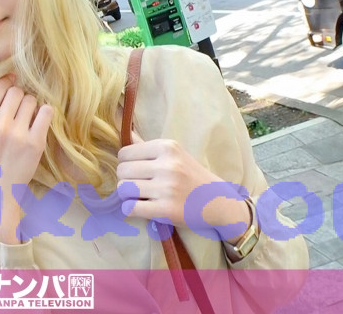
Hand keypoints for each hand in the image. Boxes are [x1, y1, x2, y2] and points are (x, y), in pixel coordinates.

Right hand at [0, 74, 53, 242]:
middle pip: (16, 92)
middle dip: (19, 98)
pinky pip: (46, 112)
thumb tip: (9, 83)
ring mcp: (17, 133)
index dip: (8, 82)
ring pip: (31, 100)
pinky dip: (45, 113)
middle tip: (19, 111)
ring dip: (31, 107)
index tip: (13, 81)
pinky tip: (40, 121)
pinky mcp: (34, 143)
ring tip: (27, 120)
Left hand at [117, 133, 249, 241]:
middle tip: (138, 186)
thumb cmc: (192, 176)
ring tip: (140, 196)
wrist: (219, 201)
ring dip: (128, 195)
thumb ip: (147, 147)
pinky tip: (141, 208)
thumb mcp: (175, 155)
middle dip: (126, 180)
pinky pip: (130, 208)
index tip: (137, 171)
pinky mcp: (166, 210)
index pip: (124, 153)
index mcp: (167, 147)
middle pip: (122, 171)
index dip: (126, 164)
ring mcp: (167, 188)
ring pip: (123, 189)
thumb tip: (125, 132)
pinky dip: (130, 209)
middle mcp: (167, 165)